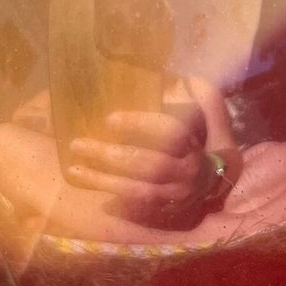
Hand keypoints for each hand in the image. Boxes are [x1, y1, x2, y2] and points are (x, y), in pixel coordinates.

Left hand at [65, 101, 217, 227]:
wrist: (210, 182)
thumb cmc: (194, 140)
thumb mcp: (200, 114)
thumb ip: (190, 95)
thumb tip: (174, 74)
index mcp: (194, 142)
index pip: (170, 133)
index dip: (140, 125)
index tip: (109, 119)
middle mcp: (188, 170)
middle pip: (150, 164)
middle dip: (111, 156)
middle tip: (77, 145)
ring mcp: (176, 194)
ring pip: (138, 190)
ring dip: (103, 180)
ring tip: (74, 170)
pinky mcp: (165, 210)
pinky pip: (136, 208)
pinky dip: (111, 198)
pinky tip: (89, 188)